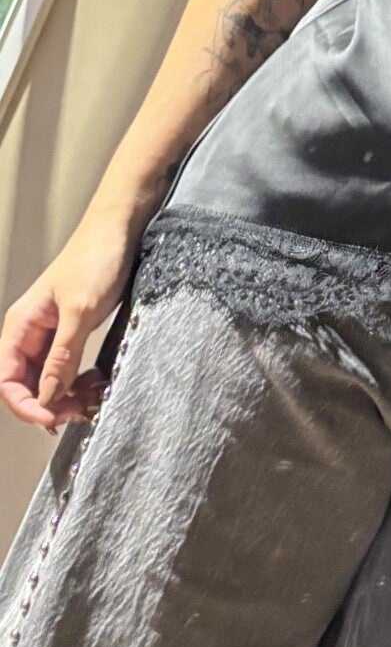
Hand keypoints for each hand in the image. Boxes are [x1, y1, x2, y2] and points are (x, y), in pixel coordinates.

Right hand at [0, 205, 141, 428]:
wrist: (122, 227)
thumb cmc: (97, 257)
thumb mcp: (80, 311)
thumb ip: (62, 355)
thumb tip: (48, 397)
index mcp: (21, 325)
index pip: (8, 380)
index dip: (26, 405)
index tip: (52, 418)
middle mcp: (31, 332)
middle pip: (28, 385)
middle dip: (50, 403)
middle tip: (79, 412)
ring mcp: (52, 333)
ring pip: (50, 379)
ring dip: (68, 395)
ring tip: (92, 398)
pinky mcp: (73, 332)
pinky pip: (69, 367)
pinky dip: (80, 381)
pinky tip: (97, 383)